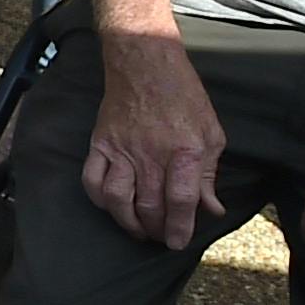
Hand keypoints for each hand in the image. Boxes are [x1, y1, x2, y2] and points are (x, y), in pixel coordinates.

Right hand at [82, 36, 227, 251]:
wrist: (145, 63)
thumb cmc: (184, 96)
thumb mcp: (211, 132)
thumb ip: (210, 174)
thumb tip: (211, 208)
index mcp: (185, 152)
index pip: (181, 201)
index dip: (180, 228)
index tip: (179, 241)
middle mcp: (151, 155)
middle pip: (149, 207)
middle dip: (157, 230)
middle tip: (162, 236)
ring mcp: (121, 150)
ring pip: (118, 200)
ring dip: (128, 223)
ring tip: (139, 229)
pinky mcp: (101, 144)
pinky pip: (92, 180)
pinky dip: (100, 200)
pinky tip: (112, 206)